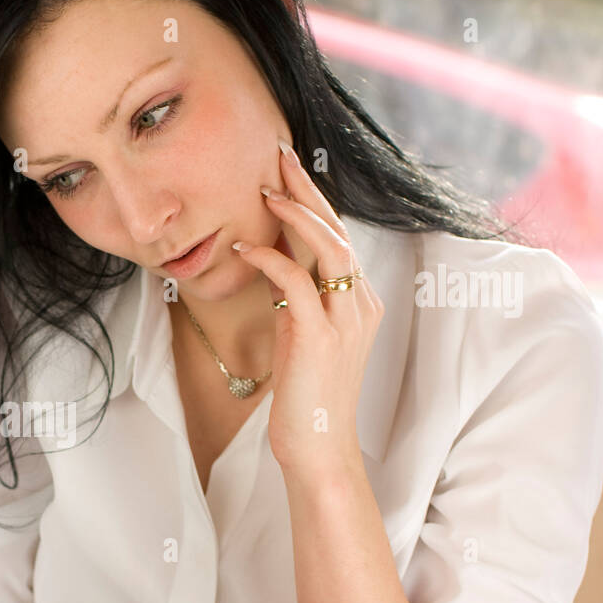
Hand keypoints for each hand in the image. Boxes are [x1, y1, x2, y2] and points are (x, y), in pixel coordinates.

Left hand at [234, 139, 384, 481]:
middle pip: (338, 231)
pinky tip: (244, 247)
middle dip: (307, 189)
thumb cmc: (306, 398)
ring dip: (295, 214)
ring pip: (328, 247)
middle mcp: (359, 304)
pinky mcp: (320, 336)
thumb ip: (295, 298)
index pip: (337, 238)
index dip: (312, 202)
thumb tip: (270, 261)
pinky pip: (296, 282)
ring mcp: (344, 319)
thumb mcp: (301, 336)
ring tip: (265, 189)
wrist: (318, 447)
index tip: (285, 172)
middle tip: (279, 155)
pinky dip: (270, 259)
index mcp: (359, 303)